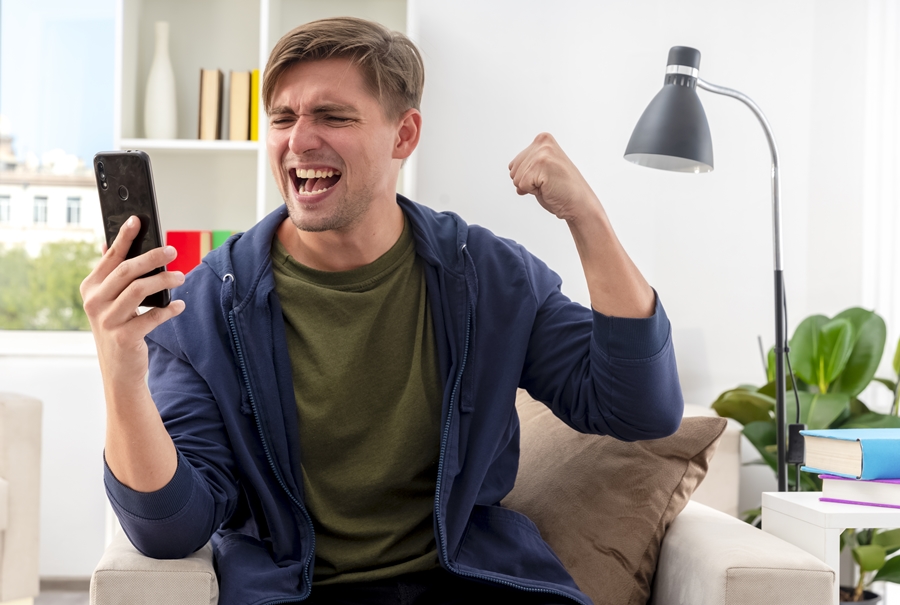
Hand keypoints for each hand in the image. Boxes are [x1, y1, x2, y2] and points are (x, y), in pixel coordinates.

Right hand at [81, 216, 184, 391]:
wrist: (119, 370)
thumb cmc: (119, 327)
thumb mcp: (110, 301)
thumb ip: (113, 274)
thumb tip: (110, 242)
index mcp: (90, 288)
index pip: (110, 257)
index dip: (124, 237)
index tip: (137, 220)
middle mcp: (94, 302)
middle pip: (127, 271)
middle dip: (152, 257)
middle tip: (172, 250)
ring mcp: (107, 321)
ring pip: (139, 291)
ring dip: (163, 281)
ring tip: (181, 278)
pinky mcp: (123, 337)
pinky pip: (152, 317)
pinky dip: (169, 310)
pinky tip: (180, 306)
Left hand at [508, 133, 599, 221]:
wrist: (579, 204)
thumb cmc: (562, 190)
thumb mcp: (542, 171)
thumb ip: (527, 165)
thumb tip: (512, 171)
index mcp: (543, 140)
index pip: (514, 164)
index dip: (527, 177)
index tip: (545, 178)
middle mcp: (542, 142)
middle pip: (513, 170)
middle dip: (527, 182)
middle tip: (547, 183)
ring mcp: (543, 152)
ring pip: (516, 178)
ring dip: (530, 187)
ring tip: (548, 185)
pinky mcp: (542, 164)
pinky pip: (522, 185)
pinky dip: (533, 192)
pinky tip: (548, 188)